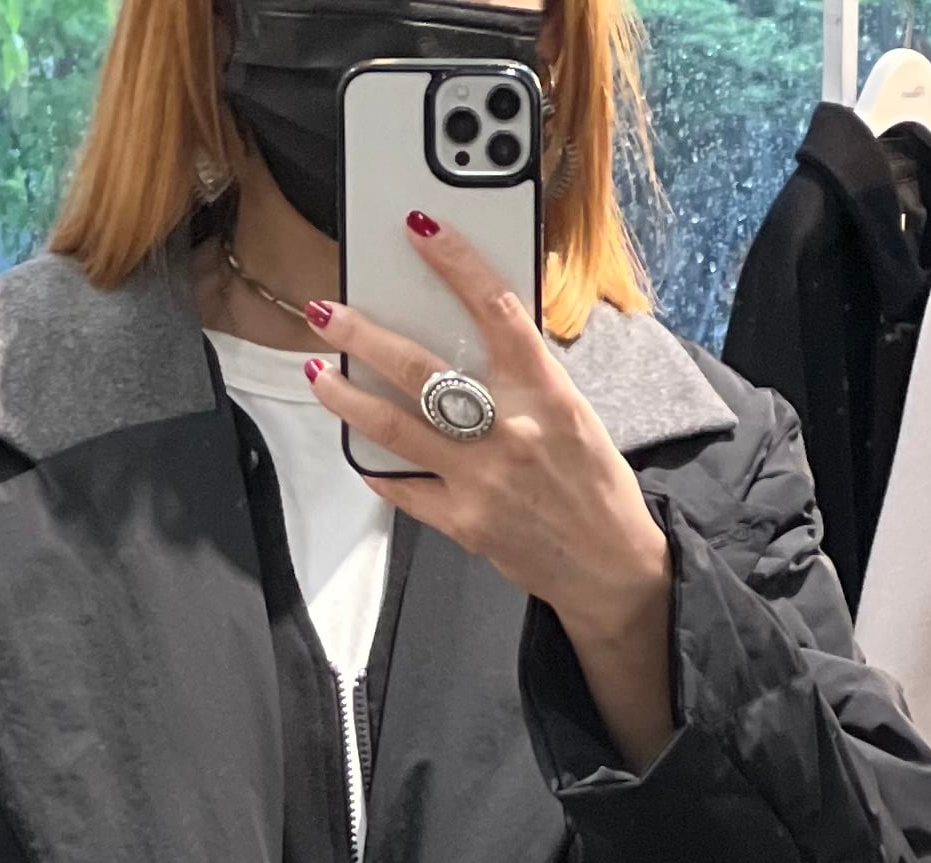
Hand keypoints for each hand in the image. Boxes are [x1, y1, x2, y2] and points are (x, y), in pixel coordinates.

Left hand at [305, 214, 675, 768]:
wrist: (612, 567)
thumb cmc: (596, 485)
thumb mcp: (574, 414)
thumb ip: (525, 378)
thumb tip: (469, 338)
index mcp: (547, 393)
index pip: (495, 310)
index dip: (455, 263)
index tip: (420, 228)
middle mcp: (509, 432)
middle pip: (420, 370)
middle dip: (363, 336)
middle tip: (326, 312)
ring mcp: (481, 481)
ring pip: (396, 428)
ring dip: (348, 398)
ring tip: (318, 374)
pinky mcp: (465, 524)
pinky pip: (407, 490)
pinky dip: (380, 469)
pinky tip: (360, 452)